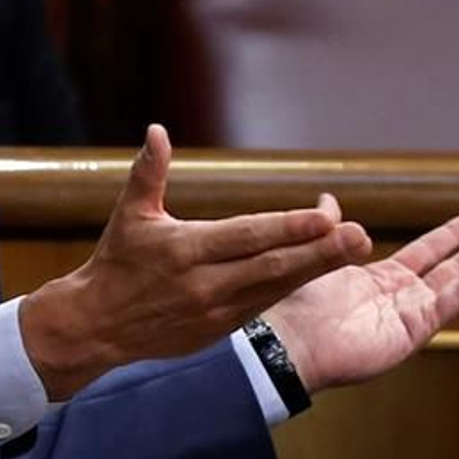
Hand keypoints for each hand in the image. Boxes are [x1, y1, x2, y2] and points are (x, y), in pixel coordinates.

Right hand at [19, 124, 372, 399]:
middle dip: (321, 251)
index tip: (326, 214)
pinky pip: (265, 304)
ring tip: (356, 250)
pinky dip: (294, 286)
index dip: (288, 227)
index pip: (247, 236)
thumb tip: (157, 130)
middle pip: (273, 265)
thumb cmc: (116, 262)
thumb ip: (148, 172)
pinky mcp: (220, 329)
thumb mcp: (129, 214)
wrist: (96, 326)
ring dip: (318, 269)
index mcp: (185, 250)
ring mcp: (216, 311)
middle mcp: (206, 283)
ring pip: (276, 287)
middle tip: (361, 235)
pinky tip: (324, 271)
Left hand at [263, 211, 458, 392]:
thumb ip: (333, 230)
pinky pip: (454, 297)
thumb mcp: (319, 258)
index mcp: (379, 280)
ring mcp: (410, 314)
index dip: (451, 236)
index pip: (425, 253)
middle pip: (452, 267)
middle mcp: (401, 297)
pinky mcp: (416, 328)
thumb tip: (328, 200)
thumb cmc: (298, 308)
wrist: (291, 343)